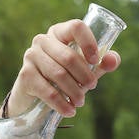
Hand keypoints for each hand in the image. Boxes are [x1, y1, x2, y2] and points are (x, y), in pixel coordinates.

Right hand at [6, 18, 120, 117]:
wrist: (34, 98)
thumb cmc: (63, 78)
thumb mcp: (85, 70)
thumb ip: (100, 64)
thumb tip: (113, 60)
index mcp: (59, 32)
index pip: (76, 27)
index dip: (89, 42)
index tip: (95, 60)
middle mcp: (43, 40)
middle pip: (69, 56)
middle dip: (84, 75)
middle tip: (91, 87)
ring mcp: (31, 56)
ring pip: (59, 74)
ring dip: (74, 91)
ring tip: (80, 102)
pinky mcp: (25, 75)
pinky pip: (48, 91)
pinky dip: (62, 104)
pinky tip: (70, 111)